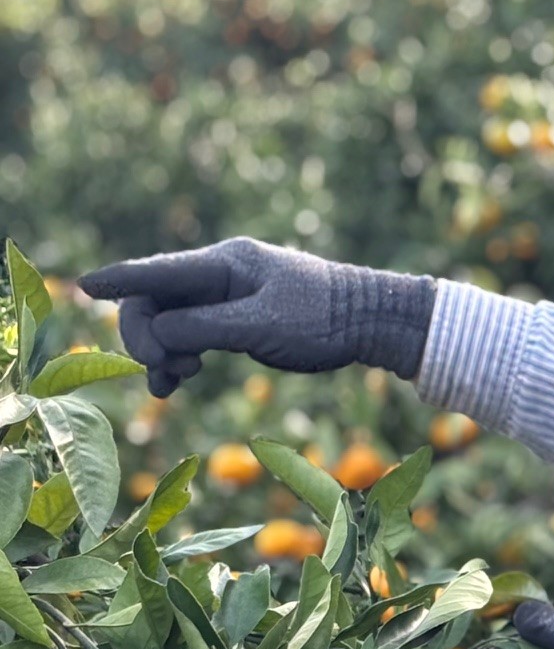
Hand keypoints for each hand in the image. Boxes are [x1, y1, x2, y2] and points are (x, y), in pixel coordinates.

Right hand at [75, 237, 436, 398]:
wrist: (372, 322)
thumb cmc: (324, 319)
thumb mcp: (261, 324)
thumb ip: (203, 328)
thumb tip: (155, 336)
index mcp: (225, 264)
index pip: (159, 270)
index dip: (121, 280)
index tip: (86, 287)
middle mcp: (221, 275)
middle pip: (156, 302)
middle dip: (147, 336)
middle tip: (164, 372)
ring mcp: (228, 297)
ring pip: (171, 322)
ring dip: (161, 353)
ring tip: (170, 383)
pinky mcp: (238, 320)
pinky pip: (192, 336)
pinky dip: (180, 357)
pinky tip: (175, 383)